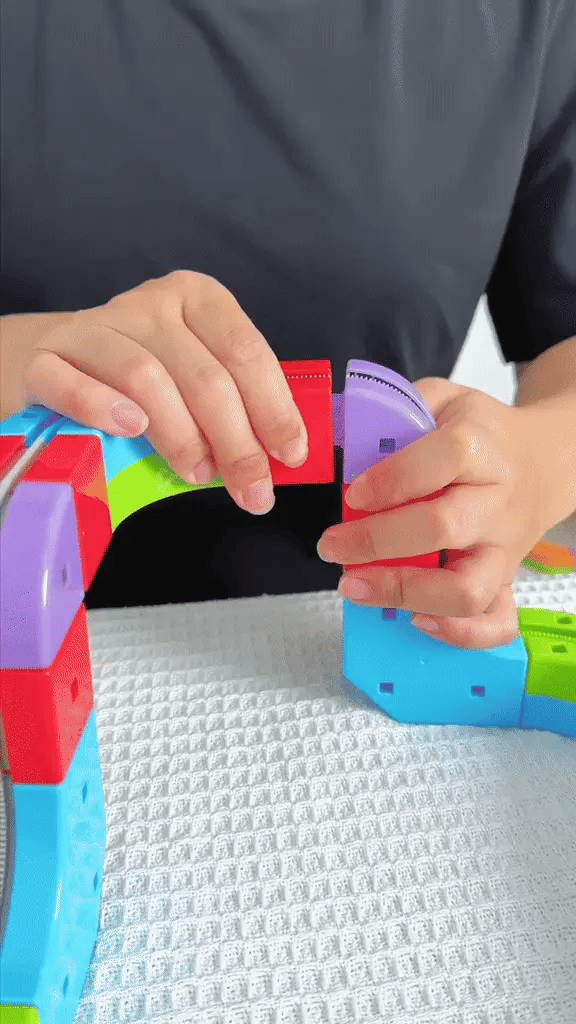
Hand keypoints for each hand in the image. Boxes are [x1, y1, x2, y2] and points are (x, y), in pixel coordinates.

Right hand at [0, 272, 308, 513]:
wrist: (51, 361)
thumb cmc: (138, 377)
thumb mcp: (193, 375)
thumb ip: (235, 403)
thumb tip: (282, 457)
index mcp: (197, 300)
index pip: (246, 352)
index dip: (274, 408)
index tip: (289, 456)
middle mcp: (149, 305)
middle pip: (204, 375)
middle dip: (237, 442)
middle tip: (251, 489)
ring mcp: (95, 327)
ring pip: (146, 378)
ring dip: (181, 436)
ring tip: (197, 473)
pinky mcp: (45, 358)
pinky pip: (73, 383)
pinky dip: (102, 408)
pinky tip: (129, 430)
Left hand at [317, 378, 560, 648]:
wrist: (543, 460)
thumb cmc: (482, 434)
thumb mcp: (442, 401)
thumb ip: (396, 414)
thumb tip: (343, 443)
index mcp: (480, 448)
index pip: (439, 463)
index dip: (389, 481)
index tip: (352, 493)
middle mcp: (495, 503)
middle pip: (442, 527)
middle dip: (376, 541)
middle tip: (333, 545)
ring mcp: (503, 548)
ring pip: (466, 588)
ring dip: (405, 593)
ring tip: (357, 586)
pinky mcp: (505, 579)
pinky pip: (496, 621)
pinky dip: (459, 634)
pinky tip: (417, 620)